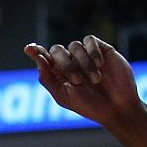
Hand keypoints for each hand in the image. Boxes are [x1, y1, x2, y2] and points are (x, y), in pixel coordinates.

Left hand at [23, 35, 143, 128]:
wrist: (116, 106)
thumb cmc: (88, 105)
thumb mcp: (63, 96)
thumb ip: (47, 78)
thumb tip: (37, 58)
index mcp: (57, 73)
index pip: (42, 57)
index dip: (35, 51)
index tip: (29, 49)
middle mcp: (69, 61)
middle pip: (57, 50)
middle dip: (65, 65)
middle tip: (77, 81)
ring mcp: (85, 55)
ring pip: (74, 46)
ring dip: (83, 63)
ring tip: (95, 80)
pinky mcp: (101, 49)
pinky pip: (90, 40)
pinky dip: (92, 52)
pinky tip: (100, 65)